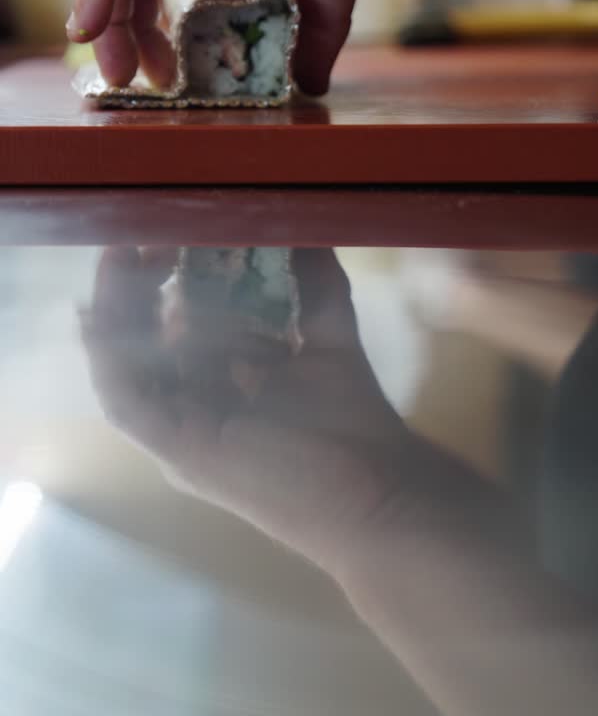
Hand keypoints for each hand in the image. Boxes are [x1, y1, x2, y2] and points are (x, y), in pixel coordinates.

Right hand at [82, 245, 416, 576]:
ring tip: (119, 257)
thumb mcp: (328, 336)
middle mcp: (192, 407)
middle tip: (137, 238)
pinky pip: (125, 402)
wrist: (375, 489)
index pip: (176, 325)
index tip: (171, 233)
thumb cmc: (352, 423)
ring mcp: (181, 432)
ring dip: (115, 312)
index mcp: (221, 385)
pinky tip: (103, 313)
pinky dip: (108, 359)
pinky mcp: (178, 450)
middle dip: (134, 287)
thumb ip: (316, 284)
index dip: (167, 278)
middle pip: (142, 342)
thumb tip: (308, 226)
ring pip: (125, 367)